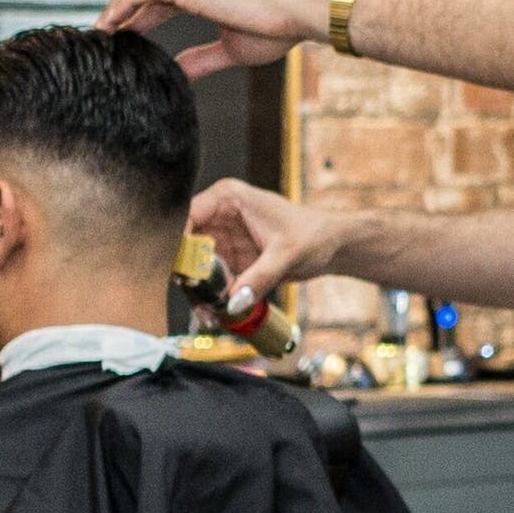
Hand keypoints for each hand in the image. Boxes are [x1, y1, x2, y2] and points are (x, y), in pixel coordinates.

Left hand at [101, 0, 325, 82]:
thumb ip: (202, 58)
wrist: (300, 11)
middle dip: (123, 10)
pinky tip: (112, 26)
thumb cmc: (278, 27)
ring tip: (102, 32)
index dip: (142, 14)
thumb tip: (179, 73)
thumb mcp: (231, 48)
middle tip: (105, 36)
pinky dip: (122, 5)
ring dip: (116, 6)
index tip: (126, 35)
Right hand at [189, 177, 352, 303]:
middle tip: (194, 299)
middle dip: (187, 274)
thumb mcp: (287, 254)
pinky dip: (211, 296)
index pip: (188, 216)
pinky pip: (211, 279)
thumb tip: (234, 302)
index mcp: (229, 198)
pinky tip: (214, 314)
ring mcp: (222, 239)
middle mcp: (219, 216)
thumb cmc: (315, 235)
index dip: (179, 243)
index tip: (180, 271)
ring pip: (195, 265)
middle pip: (186, 245)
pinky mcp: (229, 260)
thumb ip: (260, 277)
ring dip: (198, 290)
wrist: (334, 247)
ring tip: (206, 313)